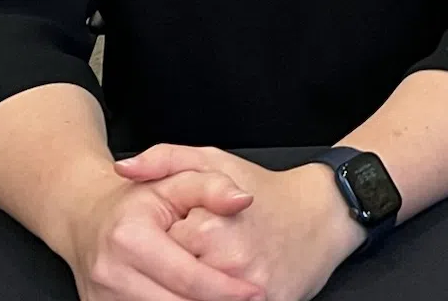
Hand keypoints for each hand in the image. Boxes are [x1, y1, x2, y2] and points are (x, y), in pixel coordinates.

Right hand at [58, 165, 264, 300]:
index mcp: (130, 238)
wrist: (88, 220)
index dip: (226, 289)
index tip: (254, 293)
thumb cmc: (138, 201)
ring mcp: (102, 298)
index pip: (188, 277)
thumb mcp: (176, 180)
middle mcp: (111, 273)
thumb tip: (243, 199)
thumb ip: (212, 186)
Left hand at [114, 146, 365, 300]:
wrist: (323, 216)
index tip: (177, 232)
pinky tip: (216, 282)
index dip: (165, 243)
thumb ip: (165, 160)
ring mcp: (250, 293)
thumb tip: (123, 169)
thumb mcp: (214, 161)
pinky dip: (212, 296)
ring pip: (194, 297)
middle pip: (175, 283)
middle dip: (176, 270)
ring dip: (189, 287)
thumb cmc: (265, 190)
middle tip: (191, 253)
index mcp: (211, 230)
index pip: (162, 252)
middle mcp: (230, 267)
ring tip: (202, 264)